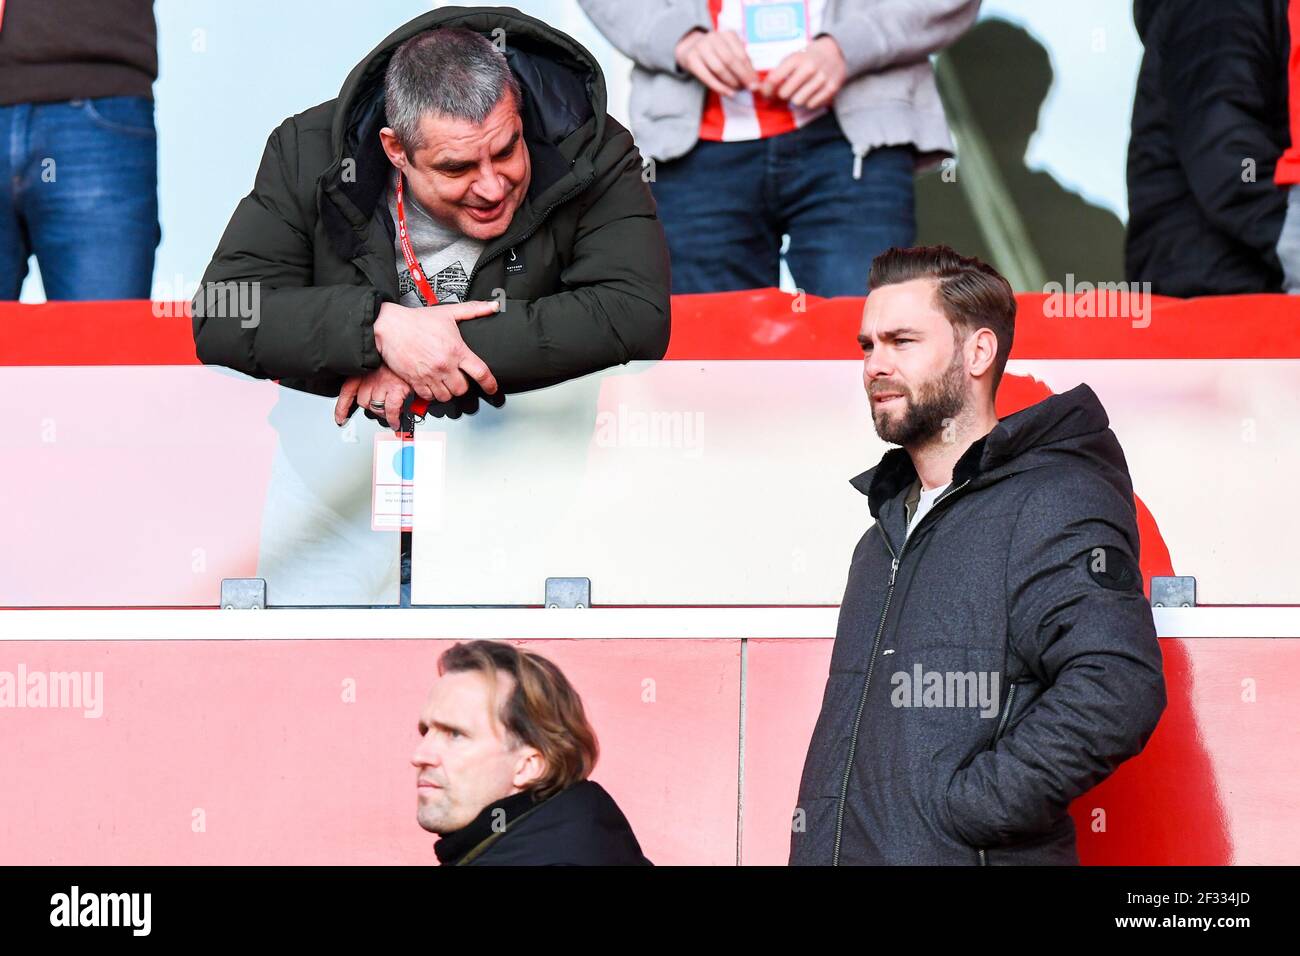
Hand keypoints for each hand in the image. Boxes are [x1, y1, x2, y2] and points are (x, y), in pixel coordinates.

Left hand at [335, 363, 410, 429]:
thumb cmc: (397, 364)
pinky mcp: (396, 390)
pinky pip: (390, 411)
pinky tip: (395, 421)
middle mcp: (371, 377)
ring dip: (384, 412)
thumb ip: (371, 381)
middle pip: (363, 402)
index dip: (342, 408)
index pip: (347, 391)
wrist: (412, 354)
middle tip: (382, 405)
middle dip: (372, 407)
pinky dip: (393, 419)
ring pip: (376, 408)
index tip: (340, 419)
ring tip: (392, 409)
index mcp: (364, 371)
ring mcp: (383, 384)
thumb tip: (368, 399)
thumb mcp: (379, 368)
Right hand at [372, 299, 500, 405]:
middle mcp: (444, 365)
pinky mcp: (415, 381)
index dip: (490, 384)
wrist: (390, 326)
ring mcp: (430, 375)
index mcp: (456, 350)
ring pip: (446, 396)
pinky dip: (432, 394)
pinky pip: (429, 397)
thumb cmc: (417, 320)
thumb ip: (473, 310)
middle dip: (463, 385)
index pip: (481, 373)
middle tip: (458, 378)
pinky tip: (432, 385)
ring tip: (445, 382)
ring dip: (448, 391)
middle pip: (462, 389)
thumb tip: (492, 306)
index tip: (492, 388)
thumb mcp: (448, 312)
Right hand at [675, 28, 757, 96]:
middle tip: (749, 89)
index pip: (741, 54)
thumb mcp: (730, 51)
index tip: (756, 84)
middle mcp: (714, 38)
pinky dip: (719, 87)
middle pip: (730, 60)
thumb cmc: (716, 53)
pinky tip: (728, 93)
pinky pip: (707, 77)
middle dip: (742, 77)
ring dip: (731, 82)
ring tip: (737, 91)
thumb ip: (742, 63)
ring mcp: (701, 47)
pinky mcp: (691, 59)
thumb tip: (755, 81)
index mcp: (727, 35)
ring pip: (719, 69)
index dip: (749, 71)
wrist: (691, 47)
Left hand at [760, 35, 845, 108]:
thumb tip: (761, 91)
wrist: (835, 51)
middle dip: (782, 95)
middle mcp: (809, 67)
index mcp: (796, 58)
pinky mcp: (831, 88)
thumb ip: (778, 72)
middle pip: (785, 94)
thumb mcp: (793, 58)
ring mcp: (821, 78)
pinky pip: (811, 105)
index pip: (774, 79)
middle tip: (786, 91)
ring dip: (796, 99)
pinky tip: (811, 93)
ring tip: (800, 91)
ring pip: (798, 102)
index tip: (766, 94)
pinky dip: (809, 102)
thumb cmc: (808, 58)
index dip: (766, 90)